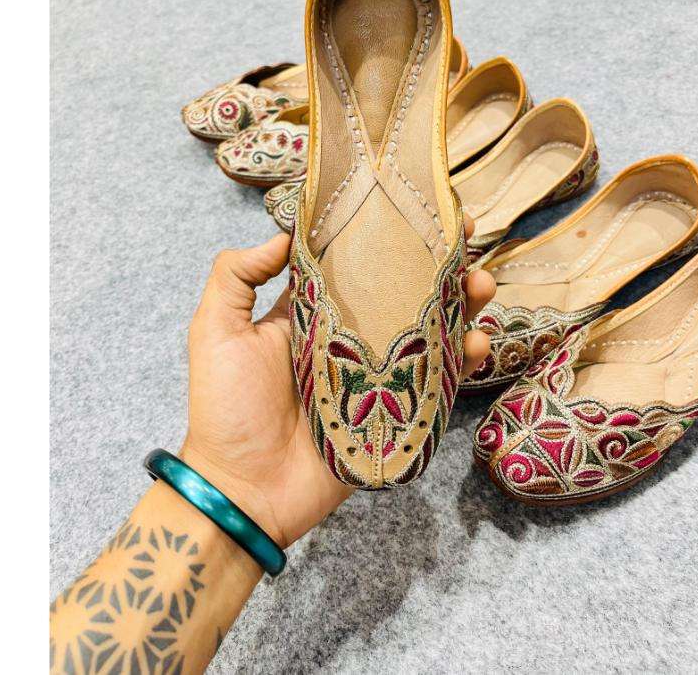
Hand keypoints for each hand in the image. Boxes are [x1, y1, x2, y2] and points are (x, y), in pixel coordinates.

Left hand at [181, 217, 495, 547]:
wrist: (245, 489)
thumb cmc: (225, 408)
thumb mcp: (216, 331)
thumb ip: (236, 276)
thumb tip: (283, 233)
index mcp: (311, 311)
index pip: (354, 262)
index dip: (384, 236)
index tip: (413, 208)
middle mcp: (350, 336)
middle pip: (403, 291)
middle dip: (438, 265)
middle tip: (464, 242)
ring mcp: (378, 373)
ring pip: (429, 330)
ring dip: (461, 305)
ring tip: (480, 286)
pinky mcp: (397, 410)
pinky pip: (437, 381)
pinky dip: (462, 360)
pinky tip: (476, 341)